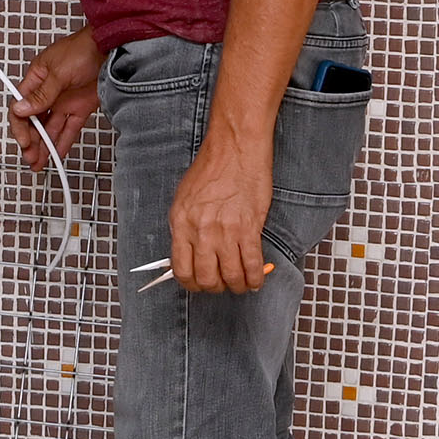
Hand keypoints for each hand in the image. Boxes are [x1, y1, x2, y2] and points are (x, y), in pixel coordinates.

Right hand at [9, 28, 100, 173]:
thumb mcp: (58, 72)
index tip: (24, 141)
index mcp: (36, 79)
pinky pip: (69, 128)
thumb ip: (41, 95)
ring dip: (44, 145)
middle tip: (31, 157)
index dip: (20, 126)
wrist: (112, 48)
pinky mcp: (80, 107)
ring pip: (50, 128)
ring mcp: (64, 101)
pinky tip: (57, 153)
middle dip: (31, 141)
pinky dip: (63, 141)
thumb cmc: (83, 49)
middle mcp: (48, 93)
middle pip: (34, 122)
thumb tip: (21, 109)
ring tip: (40, 162)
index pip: (21, 107)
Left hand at [168, 131, 271, 291]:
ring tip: (241, 284)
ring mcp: (225, 231)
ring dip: (237, 286)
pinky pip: (253, 264)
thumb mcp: (184, 199)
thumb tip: (187, 254)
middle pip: (206, 278)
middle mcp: (200, 231)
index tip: (199, 285)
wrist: (235, 150)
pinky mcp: (249, 228)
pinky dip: (256, 278)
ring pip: (231, 276)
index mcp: (181, 224)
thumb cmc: (211, 170)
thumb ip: (184, 228)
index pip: (181, 269)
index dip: (192, 284)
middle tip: (222, 284)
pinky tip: (257, 278)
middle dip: (215, 288)